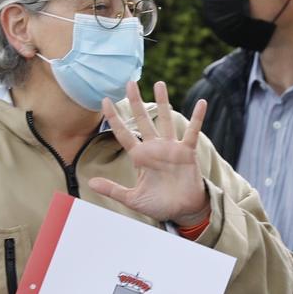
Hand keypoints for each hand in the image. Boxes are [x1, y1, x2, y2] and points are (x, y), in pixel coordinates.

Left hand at [92, 81, 211, 224]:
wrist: (182, 211)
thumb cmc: (159, 204)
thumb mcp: (132, 199)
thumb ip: (113, 189)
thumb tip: (90, 183)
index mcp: (139, 156)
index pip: (123, 133)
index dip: (114, 117)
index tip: (104, 100)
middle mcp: (154, 147)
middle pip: (142, 119)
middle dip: (136, 101)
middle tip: (130, 82)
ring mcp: (171, 147)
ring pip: (165, 120)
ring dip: (163, 102)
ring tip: (159, 83)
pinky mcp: (187, 152)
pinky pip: (192, 132)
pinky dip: (197, 118)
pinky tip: (201, 102)